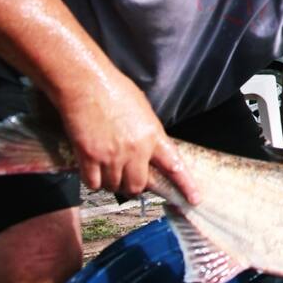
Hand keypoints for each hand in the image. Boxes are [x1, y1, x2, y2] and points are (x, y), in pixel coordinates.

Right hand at [58, 74, 200, 204]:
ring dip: (112, 183)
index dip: (186, 185)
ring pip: (114, 186)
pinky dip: (93, 181)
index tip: (194, 199)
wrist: (87, 84)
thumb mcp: (143, 111)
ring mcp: (112, 155)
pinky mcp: (89, 157)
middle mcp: (135, 150)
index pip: (174, 166)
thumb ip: (149, 134)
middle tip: (128, 179)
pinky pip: (93, 184)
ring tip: (108, 168)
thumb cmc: (115, 90)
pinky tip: (93, 170)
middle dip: (134, 187)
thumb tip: (149, 152)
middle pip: (137, 186)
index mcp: (153, 135)